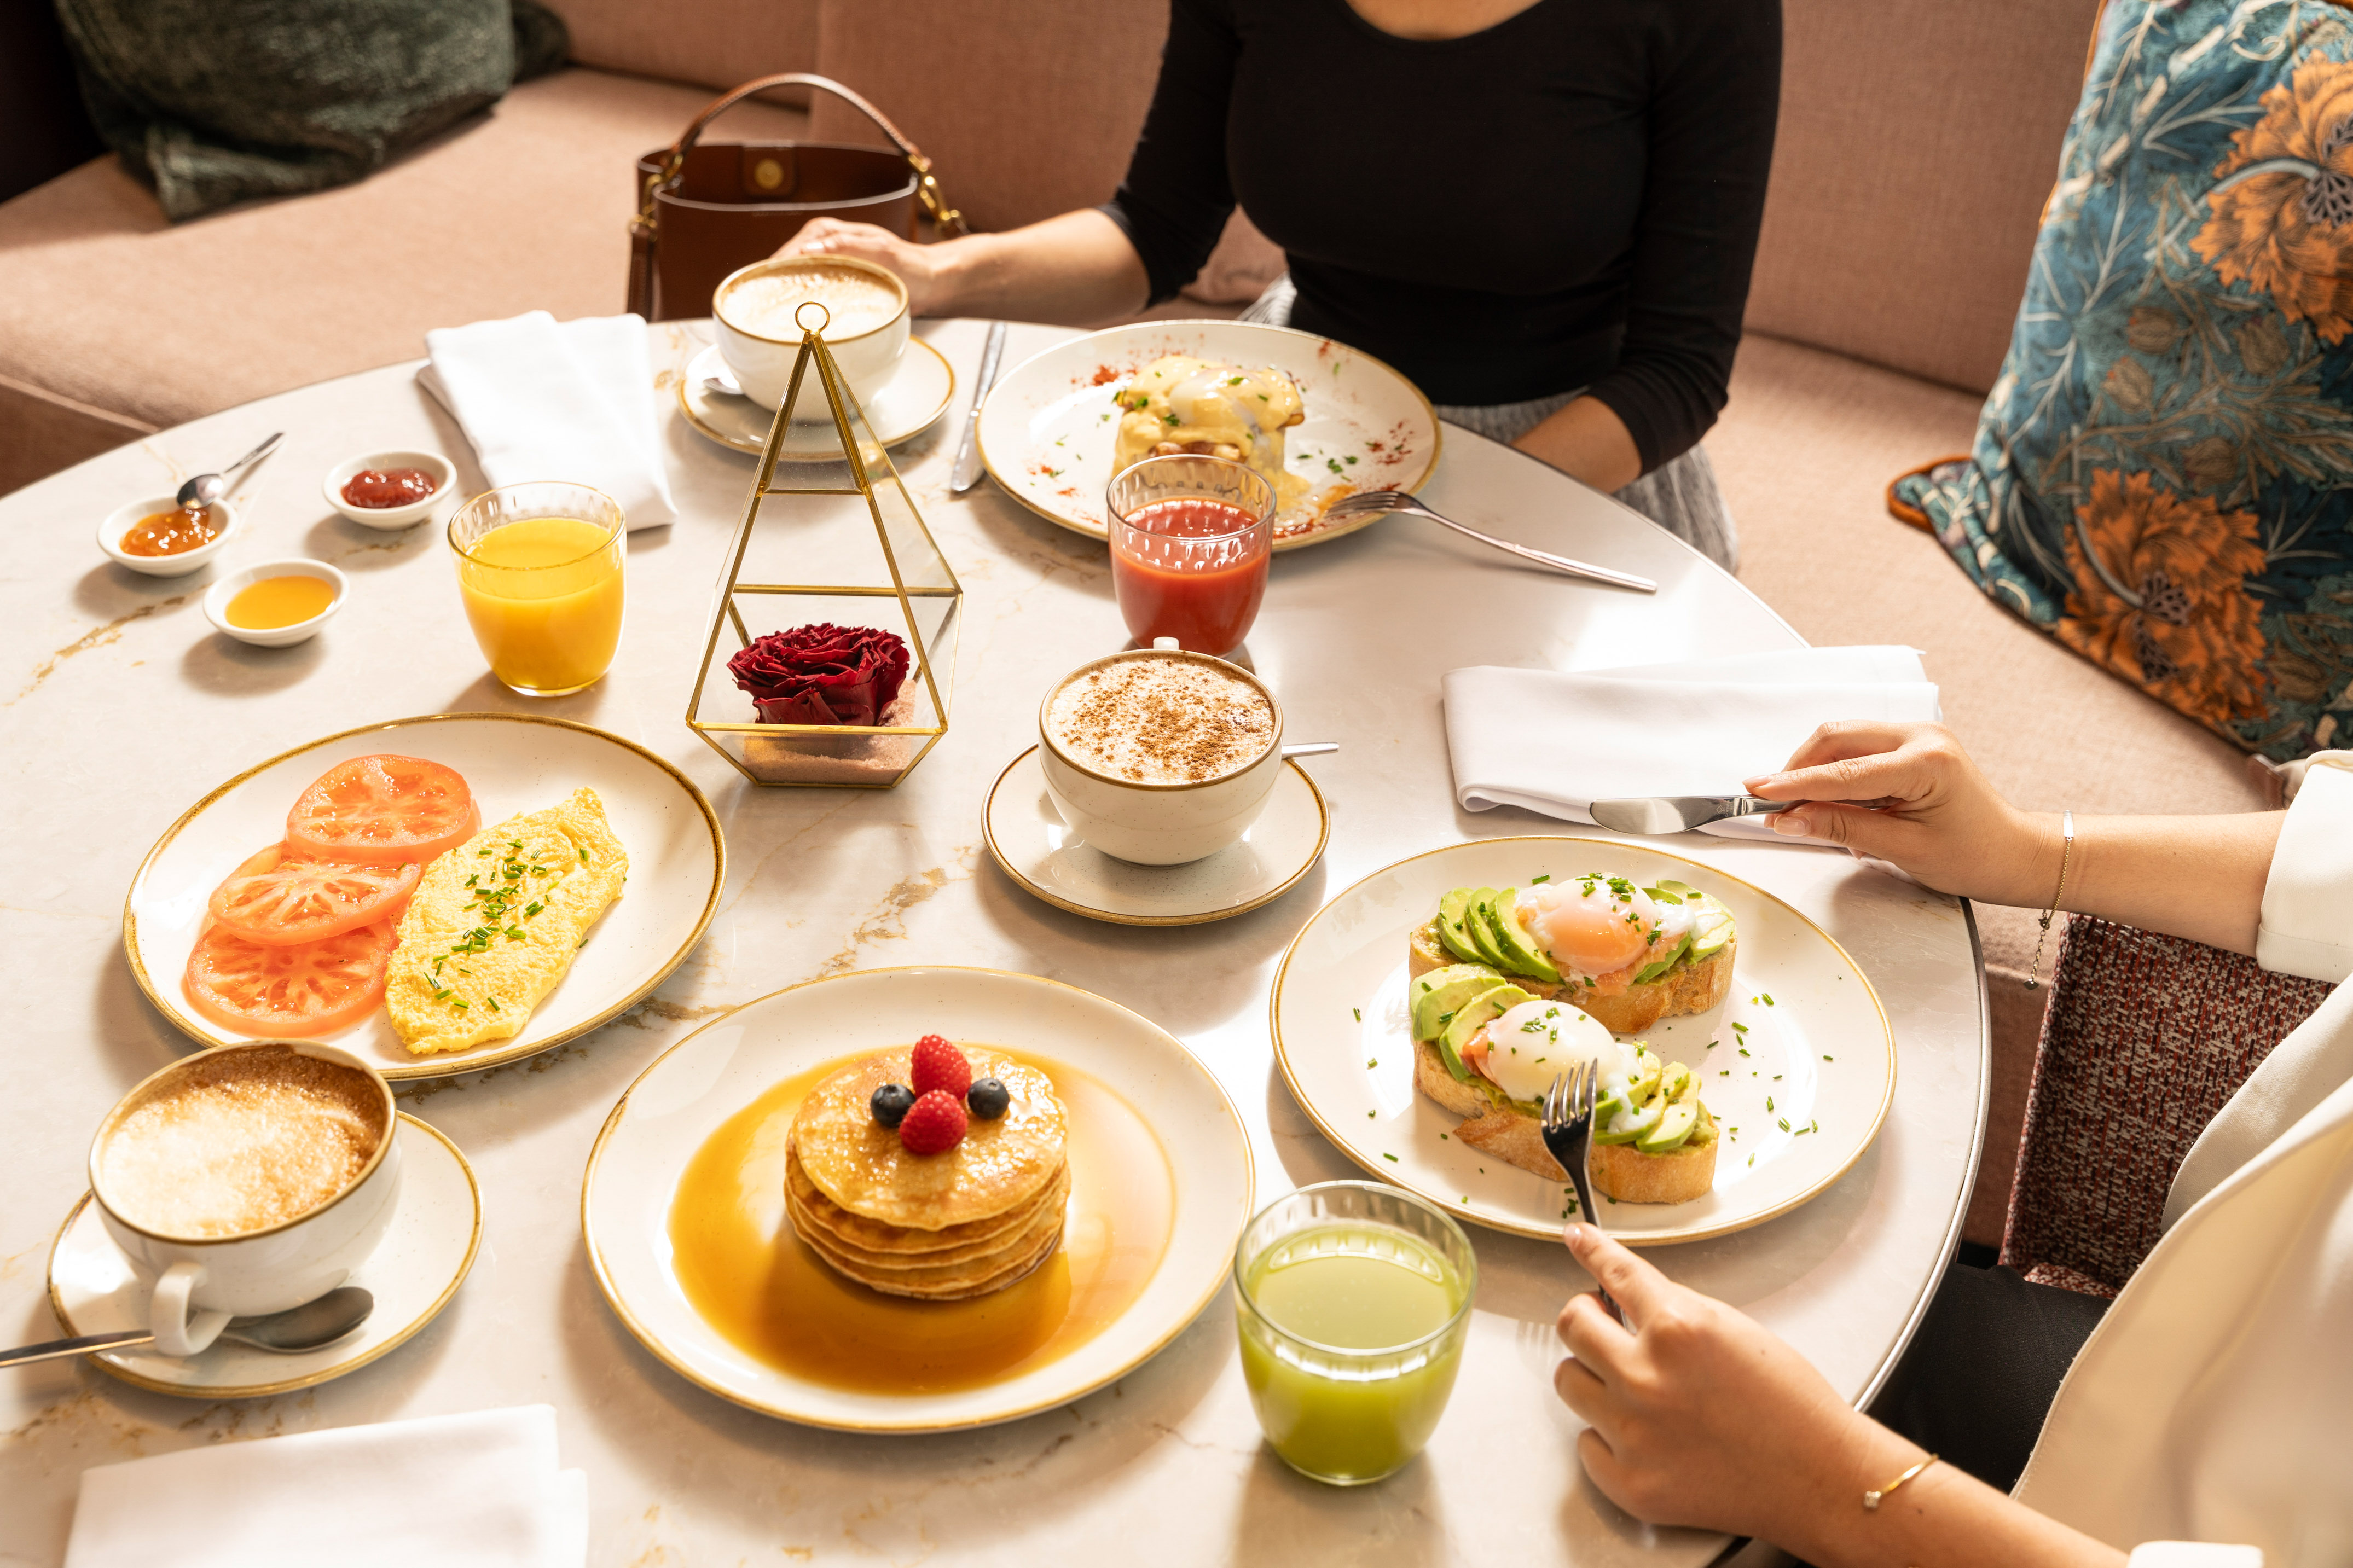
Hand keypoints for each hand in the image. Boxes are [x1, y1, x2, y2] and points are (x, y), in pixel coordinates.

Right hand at [772, 218, 960, 315]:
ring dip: (783, 297)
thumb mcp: (882, 252)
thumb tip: (807, 250)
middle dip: (772, 287)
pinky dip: (799, 303)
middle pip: (783, 266)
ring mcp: (824, 263)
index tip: (762, 296)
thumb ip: (847, 246)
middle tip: (761, 314)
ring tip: (770, 320)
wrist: (931, 282)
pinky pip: (807, 291)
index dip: (773, 274)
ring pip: (792, 280)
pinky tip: (792, 319)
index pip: (788, 253)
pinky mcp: (831, 281)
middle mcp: (821, 244)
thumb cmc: (911, 266)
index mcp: (827, 232)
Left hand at [1554, 1224, 1900, 1542]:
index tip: (1576, 1238)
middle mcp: (1645, 1378)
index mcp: (1677, 1328)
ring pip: (1568, 1381)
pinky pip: (1586, 1443)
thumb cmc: (1790, 1404)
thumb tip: (1624, 1294)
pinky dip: (1608, 1436)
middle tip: (1606, 1323)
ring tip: (1632, 1384)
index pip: (1611, 1271)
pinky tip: (1645, 1435)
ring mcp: (1633, 1435)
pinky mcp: (1630, 1483)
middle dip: (1587, 1316)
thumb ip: (1671, 1307)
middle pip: (1571, 1326)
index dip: (1589, 1248)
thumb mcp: (1731, 1328)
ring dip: (1594, 1375)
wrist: (1820, 1478)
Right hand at [1742, 721, 2051, 905]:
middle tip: (1771, 804)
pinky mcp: (1911, 744)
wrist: (2015, 853)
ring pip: (1843, 740)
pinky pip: (1858, 750)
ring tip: (1803, 812)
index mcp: (1926, 760)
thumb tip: (1790, 819)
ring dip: (1816, 771)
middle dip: (1799, 769)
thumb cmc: (1974, 856)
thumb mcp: (1904, 849)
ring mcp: (1917, 734)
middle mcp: (1921, 735)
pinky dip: (1837, 775)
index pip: (1843, 770)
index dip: (1795, 784)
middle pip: (1837, 737)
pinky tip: (1835, 806)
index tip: (1757, 792)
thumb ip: (1843, 827)